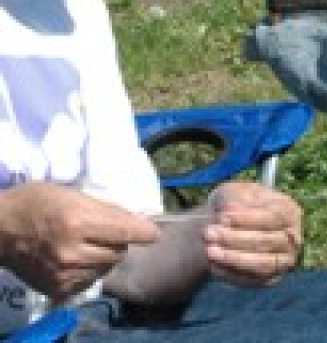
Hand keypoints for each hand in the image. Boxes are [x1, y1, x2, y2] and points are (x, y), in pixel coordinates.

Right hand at [0, 182, 158, 301]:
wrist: (0, 230)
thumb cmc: (37, 202)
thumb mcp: (72, 194)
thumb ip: (104, 208)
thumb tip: (136, 220)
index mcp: (77, 222)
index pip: (126, 231)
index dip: (145, 232)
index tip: (154, 233)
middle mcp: (72, 251)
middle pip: (120, 251)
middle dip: (120, 240)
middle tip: (106, 231)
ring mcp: (64, 273)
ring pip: (107, 267)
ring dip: (106, 256)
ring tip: (89, 244)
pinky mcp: (57, 289)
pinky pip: (90, 281)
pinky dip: (90, 271)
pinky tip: (79, 259)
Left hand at [203, 182, 302, 286]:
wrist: (227, 225)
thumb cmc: (236, 204)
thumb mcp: (235, 191)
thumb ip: (236, 198)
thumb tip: (232, 211)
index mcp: (290, 212)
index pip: (273, 217)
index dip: (247, 218)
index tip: (222, 216)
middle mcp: (292, 239)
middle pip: (266, 241)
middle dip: (234, 238)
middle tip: (208, 233)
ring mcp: (283, 261)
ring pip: (261, 265)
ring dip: (233, 258)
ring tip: (209, 250)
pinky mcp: (269, 279)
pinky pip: (251, 281)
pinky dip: (230, 273)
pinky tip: (212, 263)